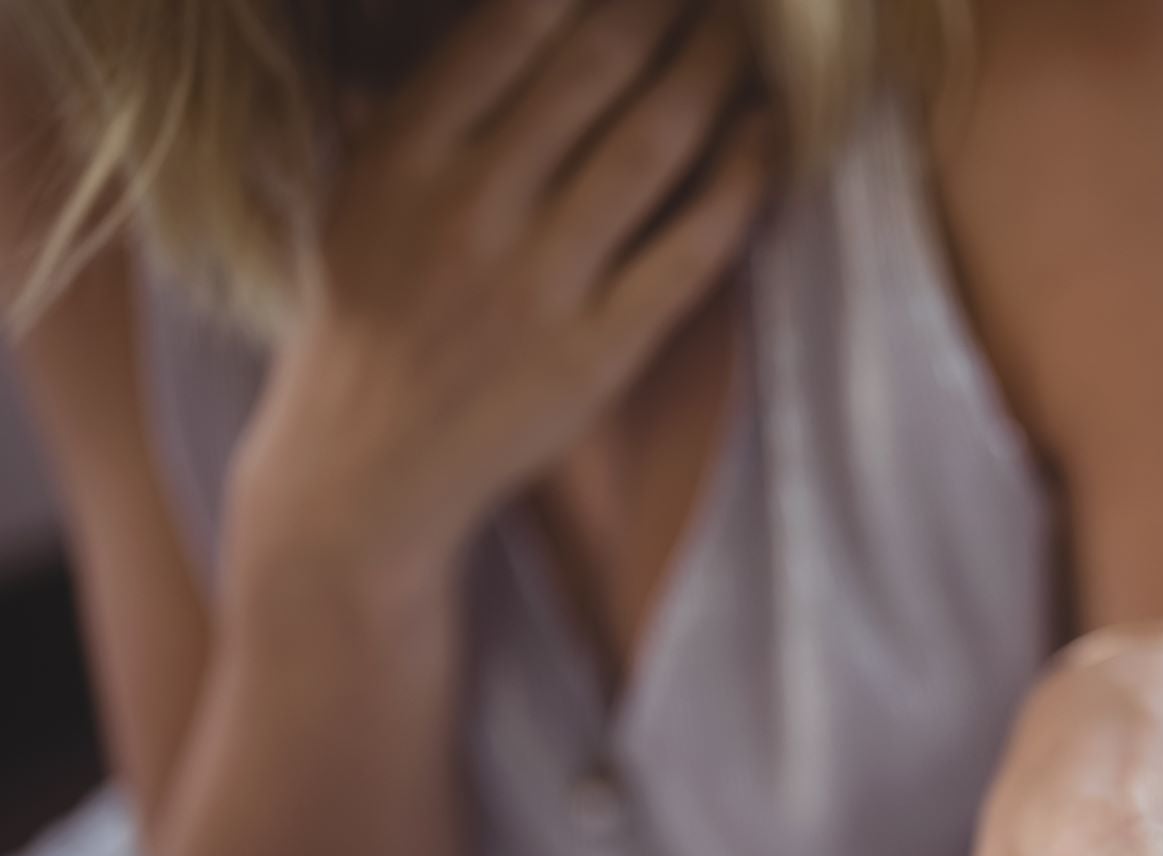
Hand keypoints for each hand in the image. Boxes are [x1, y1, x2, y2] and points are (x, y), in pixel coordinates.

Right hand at [227, 0, 775, 600]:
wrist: (365, 468)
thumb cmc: (372, 316)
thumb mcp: (359, 193)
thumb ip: (419, 105)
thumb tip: (495, 20)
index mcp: (402, 155)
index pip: (511, 26)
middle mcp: (470, 209)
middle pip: (595, 68)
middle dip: (664, 8)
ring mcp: (539, 284)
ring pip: (653, 145)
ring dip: (714, 74)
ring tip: (744, 37)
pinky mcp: (599, 352)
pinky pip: (692, 249)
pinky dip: (741, 182)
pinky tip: (769, 135)